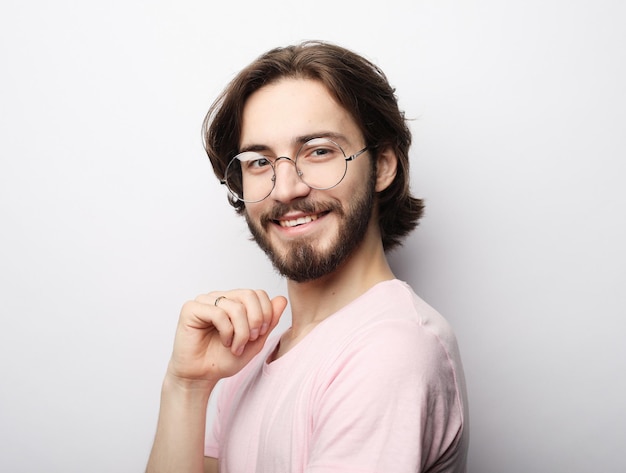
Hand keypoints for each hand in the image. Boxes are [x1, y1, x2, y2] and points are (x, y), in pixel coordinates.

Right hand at [167, 289, 287, 385]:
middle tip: (252, 339)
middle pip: (249, 295)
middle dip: (257, 320)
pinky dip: (227, 332)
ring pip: (236, 307)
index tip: (260, 334)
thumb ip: (269, 320)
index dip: (266, 313)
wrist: (201, 376)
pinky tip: (224, 342)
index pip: (258, 293)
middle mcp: (220, 297)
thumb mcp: (255, 341)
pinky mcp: (191, 308)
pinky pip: (218, 313)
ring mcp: (204, 301)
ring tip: (236, 346)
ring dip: (241, 332)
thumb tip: (282, 299)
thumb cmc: (224, 359)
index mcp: (234, 301)